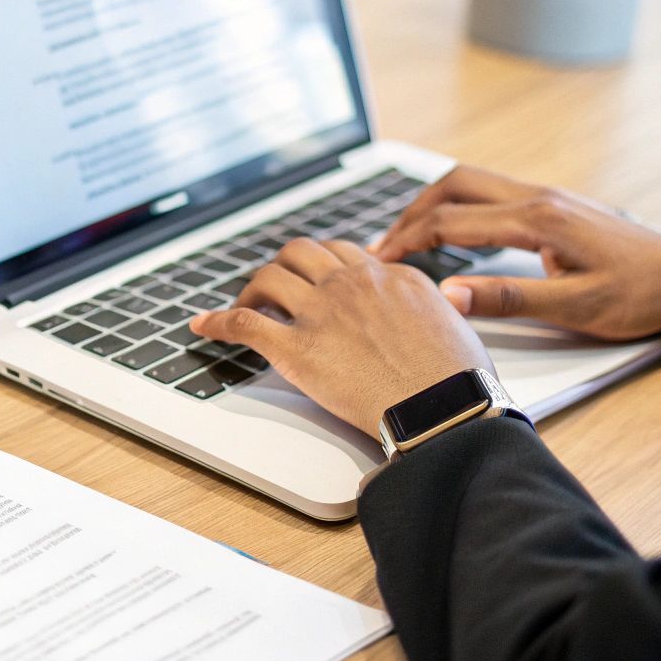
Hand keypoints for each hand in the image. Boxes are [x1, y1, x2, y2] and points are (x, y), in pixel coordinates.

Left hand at [190, 238, 492, 435]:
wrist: (443, 408)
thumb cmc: (458, 378)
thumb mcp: (454, 322)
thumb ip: (431, 306)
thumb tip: (426, 308)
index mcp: (391, 276)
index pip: (345, 254)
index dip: (325, 265)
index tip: (317, 278)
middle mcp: (352, 284)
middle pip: (301, 252)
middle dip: (285, 265)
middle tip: (278, 287)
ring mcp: (321, 312)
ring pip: (270, 277)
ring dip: (253, 288)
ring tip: (246, 304)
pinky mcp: (297, 348)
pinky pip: (245, 323)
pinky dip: (218, 320)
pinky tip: (203, 326)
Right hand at [371, 166, 660, 339]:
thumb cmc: (643, 293)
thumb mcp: (577, 307)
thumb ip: (509, 299)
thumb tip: (449, 294)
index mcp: (538, 220)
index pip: (452, 222)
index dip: (408, 241)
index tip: (379, 263)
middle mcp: (538, 197)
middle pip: (454, 186)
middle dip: (411, 213)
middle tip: (383, 246)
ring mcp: (547, 196)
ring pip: (471, 184)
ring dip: (433, 206)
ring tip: (407, 237)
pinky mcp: (554, 205)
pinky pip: (491, 194)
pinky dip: (458, 208)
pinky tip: (452, 233)